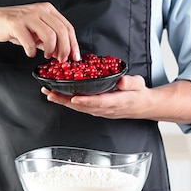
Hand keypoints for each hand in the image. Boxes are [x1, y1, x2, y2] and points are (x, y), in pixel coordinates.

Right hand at [0, 3, 79, 61]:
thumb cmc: (14, 26)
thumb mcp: (35, 31)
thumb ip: (49, 41)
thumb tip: (62, 53)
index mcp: (47, 10)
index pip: (67, 27)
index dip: (73, 44)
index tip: (74, 57)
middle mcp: (40, 10)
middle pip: (62, 31)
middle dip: (65, 49)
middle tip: (61, 60)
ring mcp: (28, 16)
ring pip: (50, 35)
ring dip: (50, 50)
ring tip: (46, 56)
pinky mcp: (16, 23)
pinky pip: (30, 41)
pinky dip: (32, 51)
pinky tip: (30, 53)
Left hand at [42, 77, 190, 123]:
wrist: (142, 106)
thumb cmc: (139, 94)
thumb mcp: (139, 84)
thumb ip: (130, 82)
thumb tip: (121, 80)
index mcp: (117, 102)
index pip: (100, 102)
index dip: (87, 101)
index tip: (75, 98)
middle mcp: (105, 109)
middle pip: (83, 106)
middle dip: (65, 100)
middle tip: (50, 93)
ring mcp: (99, 111)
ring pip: (78, 108)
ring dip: (63, 101)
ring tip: (49, 94)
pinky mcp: (95, 110)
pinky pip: (79, 107)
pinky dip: (67, 102)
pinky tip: (58, 97)